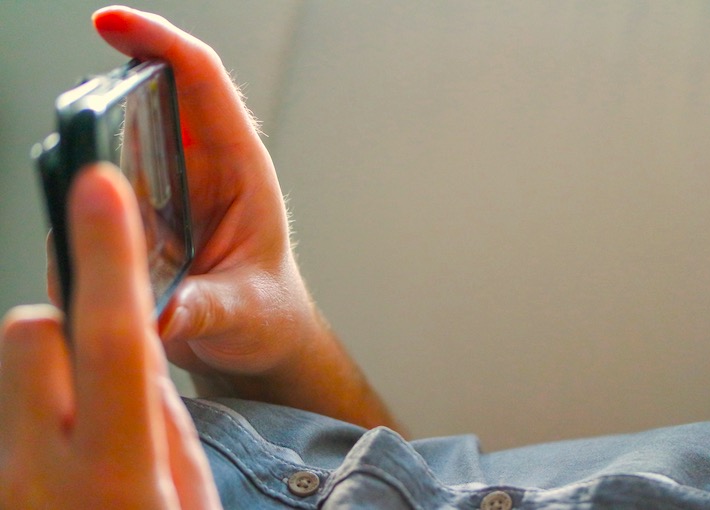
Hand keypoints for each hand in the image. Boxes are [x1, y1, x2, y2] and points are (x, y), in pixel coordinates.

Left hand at [1, 165, 220, 507]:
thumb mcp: (191, 501)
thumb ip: (160, 422)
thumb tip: (136, 355)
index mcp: (114, 479)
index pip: (114, 341)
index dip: (110, 255)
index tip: (101, 184)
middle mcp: (35, 481)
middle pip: (27, 336)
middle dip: (67, 325)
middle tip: (109, 369)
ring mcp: (0, 488)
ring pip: (8, 373)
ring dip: (48, 374)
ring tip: (89, 429)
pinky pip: (3, 416)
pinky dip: (34, 417)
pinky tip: (67, 466)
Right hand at [82, 6, 315, 379]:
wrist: (260, 338)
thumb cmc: (269, 314)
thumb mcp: (247, 311)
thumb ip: (206, 308)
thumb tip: (159, 312)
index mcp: (242, 169)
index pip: (203, 82)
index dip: (159, 43)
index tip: (110, 24)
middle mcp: (204, 169)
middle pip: (154, 99)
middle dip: (112, 92)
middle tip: (76, 122)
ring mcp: (171, 190)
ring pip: (121, 144)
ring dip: (93, 157)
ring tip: (80, 201)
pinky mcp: (145, 216)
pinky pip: (106, 192)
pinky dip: (88, 204)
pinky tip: (84, 237)